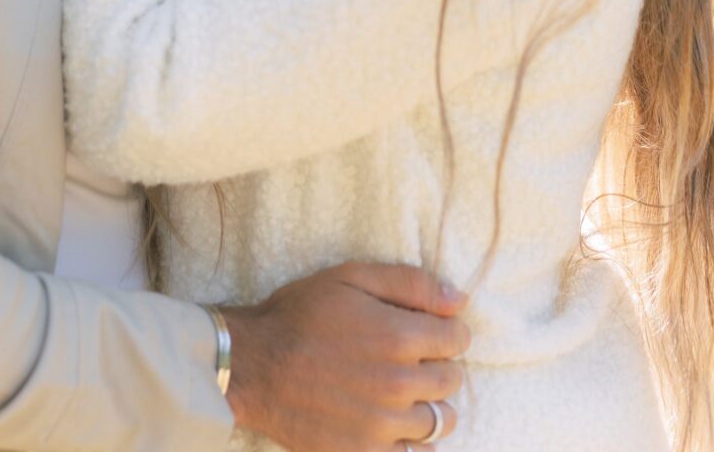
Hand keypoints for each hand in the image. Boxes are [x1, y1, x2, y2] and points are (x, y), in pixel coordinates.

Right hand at [223, 261, 467, 451]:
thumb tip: (459, 300)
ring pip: (441, 420)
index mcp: (399, 337)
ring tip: (400, 392)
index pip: (458, 339)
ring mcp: (384, 426)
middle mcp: (399, 385)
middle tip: (408, 358)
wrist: (254, 366)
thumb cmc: (300, 315)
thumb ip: (409, 284)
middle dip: (438, 365)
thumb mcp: (350, 278)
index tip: (428, 330)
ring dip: (428, 403)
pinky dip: (412, 440)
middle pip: (452, 381)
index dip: (446, 330)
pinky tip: (391, 422)